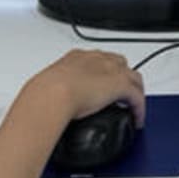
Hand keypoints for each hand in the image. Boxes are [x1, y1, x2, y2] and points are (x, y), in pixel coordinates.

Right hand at [16, 49, 147, 134]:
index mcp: (77, 57)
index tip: (101, 80)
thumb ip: (49, 92)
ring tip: (134, 105)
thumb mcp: (46, 87)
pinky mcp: (120, 86)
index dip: (103, 70)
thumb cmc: (44, 91)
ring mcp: (110, 71)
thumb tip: (39, 105)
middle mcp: (96, 60)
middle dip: (123, 76)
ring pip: (133, 77)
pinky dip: (139, 108)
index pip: (97, 59)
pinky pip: (137, 97)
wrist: (52, 94)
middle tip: (122, 93)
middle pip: (120, 64)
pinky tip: (138, 119)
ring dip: (135, 90)